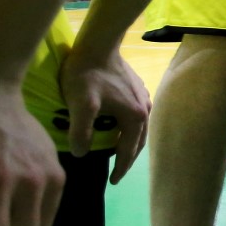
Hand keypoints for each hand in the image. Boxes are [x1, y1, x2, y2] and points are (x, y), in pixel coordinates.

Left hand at [60, 44, 150, 182]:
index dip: (120, 168)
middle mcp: (144, 109)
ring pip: (139, 127)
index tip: (112, 182)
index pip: (128, 151)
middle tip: (118, 171)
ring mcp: (143, 96)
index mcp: (134, 117)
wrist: (98, 43)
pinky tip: (120, 124)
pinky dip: (130, 126)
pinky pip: (136, 114)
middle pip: (138, 141)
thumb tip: (81, 154)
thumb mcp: (80, 105)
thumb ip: (80, 132)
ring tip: (119, 150)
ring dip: (130, 141)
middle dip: (128, 158)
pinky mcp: (137, 87)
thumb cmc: (88, 74)